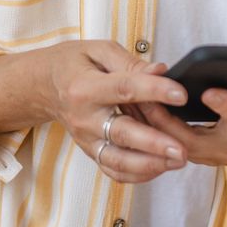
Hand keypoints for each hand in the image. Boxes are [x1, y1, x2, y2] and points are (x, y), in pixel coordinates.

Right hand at [42, 42, 190, 183]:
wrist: (44, 86)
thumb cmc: (75, 64)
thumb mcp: (99, 51)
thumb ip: (131, 63)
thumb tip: (161, 71)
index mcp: (86, 87)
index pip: (125, 89)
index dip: (155, 91)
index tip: (181, 94)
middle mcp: (85, 118)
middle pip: (122, 133)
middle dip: (154, 144)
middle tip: (181, 149)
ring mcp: (86, 139)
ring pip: (117, 160)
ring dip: (149, 164)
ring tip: (177, 161)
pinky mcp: (90, 151)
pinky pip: (113, 170)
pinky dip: (137, 174)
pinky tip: (161, 167)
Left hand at [139, 80, 226, 170]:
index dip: (225, 104)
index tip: (210, 91)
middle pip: (191, 137)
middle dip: (166, 119)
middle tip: (148, 96)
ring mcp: (209, 156)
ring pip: (173, 145)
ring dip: (151, 126)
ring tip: (132, 101)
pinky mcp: (194, 157)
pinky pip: (167, 146)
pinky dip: (151, 131)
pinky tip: (134, 112)